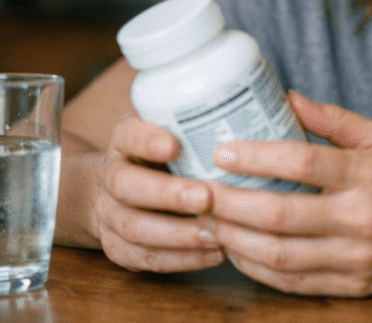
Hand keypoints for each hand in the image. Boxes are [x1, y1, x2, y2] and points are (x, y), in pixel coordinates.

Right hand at [90, 113, 224, 271]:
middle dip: (167, 194)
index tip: (174, 145)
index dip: (147, 141)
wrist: (117, 190)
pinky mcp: (117, 248)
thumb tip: (262, 112)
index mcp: (124, 140)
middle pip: (126, 185)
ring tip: (215, 233)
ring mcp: (109, 214)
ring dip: (178, 233)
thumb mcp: (171, 130)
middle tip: (205, 197)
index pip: (127, 134)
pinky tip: (213, 253)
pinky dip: (180, 259)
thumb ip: (201, 124)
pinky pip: (144, 258)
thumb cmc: (163, 156)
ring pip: (134, 228)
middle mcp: (111, 176)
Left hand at [198, 91, 371, 295]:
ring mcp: (357, 257)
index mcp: (369, 174)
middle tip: (197, 192)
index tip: (222, 150)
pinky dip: (258, 269)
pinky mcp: (354, 285)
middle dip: (230, 204)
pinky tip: (237, 251)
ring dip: (235, 240)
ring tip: (207, 221)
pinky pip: (294, 283)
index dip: (257, 156)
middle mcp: (362, 218)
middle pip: (281, 215)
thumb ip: (334, 119)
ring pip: (281, 255)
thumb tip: (285, 97)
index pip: (304, 163)